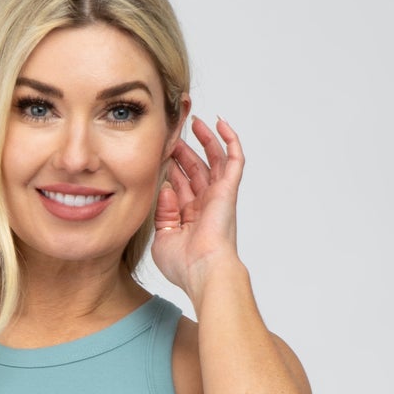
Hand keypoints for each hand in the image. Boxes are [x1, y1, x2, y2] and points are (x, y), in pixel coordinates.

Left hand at [151, 114, 244, 297]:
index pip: (181, 187)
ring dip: (205, 140)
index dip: (171, 169)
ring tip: (194, 122)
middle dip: (184, 151)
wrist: (204, 271)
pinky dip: (230, 140)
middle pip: (196, 170)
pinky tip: (221, 123)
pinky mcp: (228, 189)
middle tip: (172, 135)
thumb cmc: (184, 265)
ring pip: (214, 160)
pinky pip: (234, 160)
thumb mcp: (162, 239)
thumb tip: (167, 186)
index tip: (159, 155)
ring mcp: (218, 196)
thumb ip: (162, 213)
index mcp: (190, 218)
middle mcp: (205, 206)